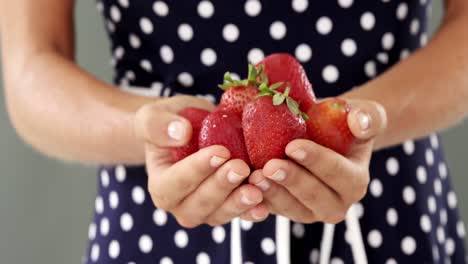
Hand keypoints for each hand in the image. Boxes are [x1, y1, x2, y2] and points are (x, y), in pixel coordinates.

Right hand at [134, 95, 268, 227]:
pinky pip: (240, 215)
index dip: (197, 170)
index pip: (174, 184)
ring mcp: (206, 210)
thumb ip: (158, 125)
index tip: (220, 152)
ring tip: (257, 187)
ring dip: (239, 202)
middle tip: (240, 168)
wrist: (189, 131)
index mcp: (160, 185)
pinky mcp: (228, 208)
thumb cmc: (170, 123)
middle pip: (199, 204)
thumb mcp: (155, 116)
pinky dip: (253, 211)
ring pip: (220, 214)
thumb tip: (181, 133)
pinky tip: (265, 204)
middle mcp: (181, 205)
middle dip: (221, 187)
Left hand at [248, 99, 386, 223]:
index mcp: (355, 181)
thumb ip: (369, 117)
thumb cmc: (344, 122)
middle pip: (314, 198)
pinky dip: (257, 203)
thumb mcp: (365, 113)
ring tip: (254, 176)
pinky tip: (243, 190)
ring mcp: (308, 210)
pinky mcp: (286, 209)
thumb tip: (360, 122)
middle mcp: (334, 203)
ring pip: (291, 209)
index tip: (292, 146)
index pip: (337, 174)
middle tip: (270, 166)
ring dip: (272, 194)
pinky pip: (272, 210)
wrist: (322, 132)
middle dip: (292, 182)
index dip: (316, 161)